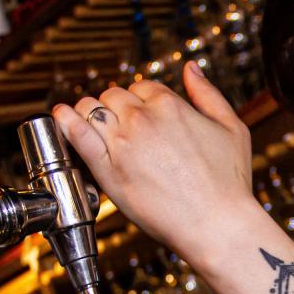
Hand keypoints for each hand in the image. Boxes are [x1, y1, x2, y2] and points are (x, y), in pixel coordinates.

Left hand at [53, 61, 254, 264]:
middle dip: (116, 107)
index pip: (141, 87)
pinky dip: (65, 121)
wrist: (216, 225)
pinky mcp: (107, 170)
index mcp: (170, 104)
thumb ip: (208, 94)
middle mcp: (142, 119)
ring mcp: (122, 143)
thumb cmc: (229, 183)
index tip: (142, 116)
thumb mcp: (232, 128)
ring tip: (94, 125)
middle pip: (113, 96)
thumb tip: (190, 68)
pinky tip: (61, 117)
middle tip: (121, 127)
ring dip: (90, 112)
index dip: (141, 100)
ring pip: (90, 109)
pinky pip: (77, 135)